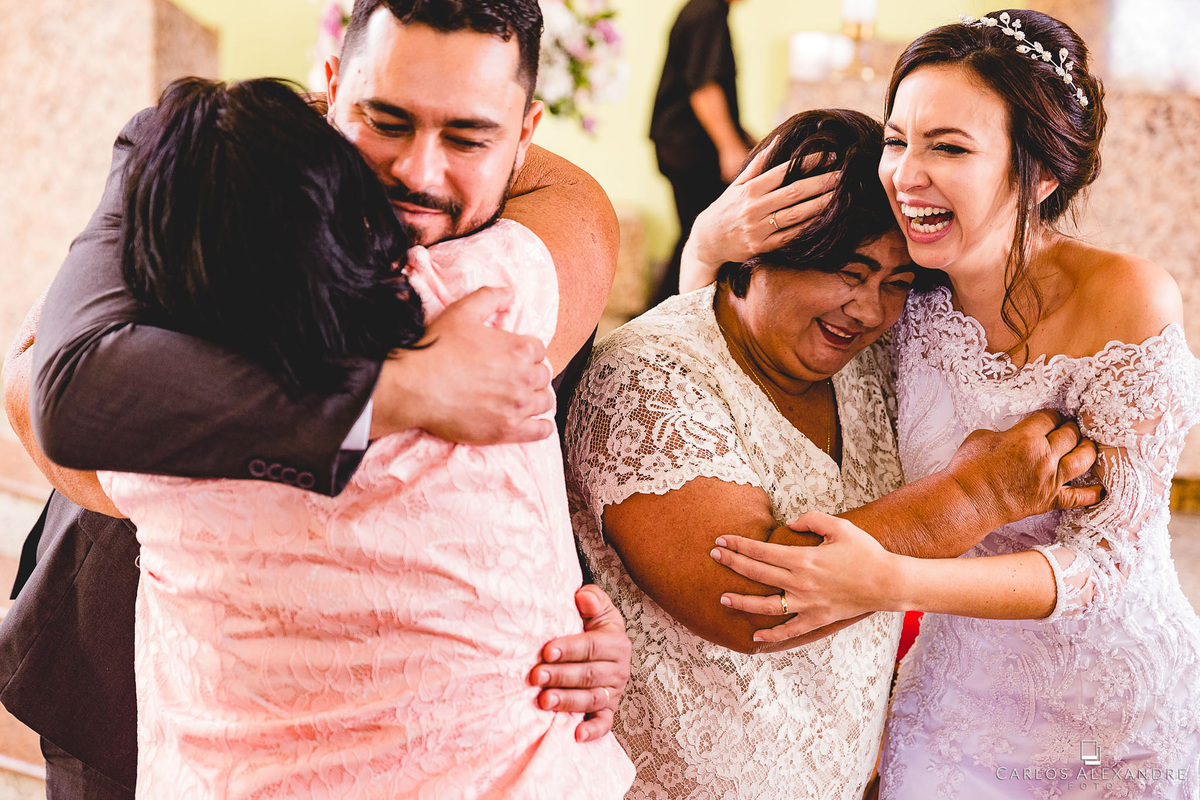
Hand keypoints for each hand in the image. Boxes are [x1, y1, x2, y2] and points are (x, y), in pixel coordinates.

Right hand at [369, 286, 554, 443]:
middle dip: (530, 374)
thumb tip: (510, 292)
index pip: (539, 350)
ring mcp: (518, 407)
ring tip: (519, 398)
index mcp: (520, 349)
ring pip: (544, 401)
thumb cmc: (438, 348)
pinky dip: (540, 426)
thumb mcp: (462, 312)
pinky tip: (531, 421)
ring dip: (535, 398)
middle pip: (543, 375)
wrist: (416, 387)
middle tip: (511, 378)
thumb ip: (490, 297)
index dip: (525, 352)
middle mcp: (525, 377)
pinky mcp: (508, 430)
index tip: (511, 358)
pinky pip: (541, 431)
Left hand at [529, 585, 629, 742]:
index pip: (592, 647)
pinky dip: (592, 730)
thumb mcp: (598, 609)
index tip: (546, 651)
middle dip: (561, 676)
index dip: (569, 649)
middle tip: (536, 676)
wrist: (605, 649)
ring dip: (568, 701)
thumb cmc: (594, 627)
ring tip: (544, 701)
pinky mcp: (609, 711)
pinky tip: (576, 735)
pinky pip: (605, 723)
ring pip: (593, 699)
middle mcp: (619, 669)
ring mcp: (613, 692)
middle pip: (589, 675)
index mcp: (616, 643)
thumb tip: (583, 596)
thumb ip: (593, 600)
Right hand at [680, 141, 838, 291]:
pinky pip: (790, 236)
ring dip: (820, 205)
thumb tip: (777, 140)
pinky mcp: (761, 247)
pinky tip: (824, 220)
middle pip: (794, 193)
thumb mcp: (736, 185)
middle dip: (821, 183)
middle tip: (843, 175)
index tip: (829, 156)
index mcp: (750, 190)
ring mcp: (758, 229)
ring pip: (795, 215)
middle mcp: (754, 208)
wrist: (706, 241)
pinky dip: (808, 227)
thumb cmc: (725, 209)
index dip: (808, 163)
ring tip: (840, 196)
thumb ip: (757, 164)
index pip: (784, 172)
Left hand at [711, 511, 893, 641]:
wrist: (888, 583)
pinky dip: (772, 634)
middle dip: (731, 563)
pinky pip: (790, 630)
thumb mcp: (839, 527)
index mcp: (803, 559)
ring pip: (765, 606)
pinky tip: (755, 635)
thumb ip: (811, 520)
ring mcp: (807, 604)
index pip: (761, 551)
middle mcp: (800, 583)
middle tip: (714, 555)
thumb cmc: (866, 552)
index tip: (722, 540)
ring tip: (722, 597)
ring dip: (741, 601)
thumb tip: (789, 523)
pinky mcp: (817, 618)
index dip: (738, 545)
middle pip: (757, 573)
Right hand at [947, 409, 1102, 529]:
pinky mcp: (1050, 500)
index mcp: (1026, 436)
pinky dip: (1092, 493)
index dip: (1052, 415)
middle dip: (1070, 428)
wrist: (968, 501)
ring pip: (1083, 459)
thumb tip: (1014, 434)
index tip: (1051, 417)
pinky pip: (1079, 497)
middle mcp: (1044, 456)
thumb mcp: (982, 437)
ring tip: (1085, 446)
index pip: (1050, 417)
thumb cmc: (968, 469)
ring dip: (1087, 450)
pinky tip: (1100, 489)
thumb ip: (1005, 432)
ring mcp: (1050, 479)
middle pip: (1071, 434)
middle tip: (1068, 428)